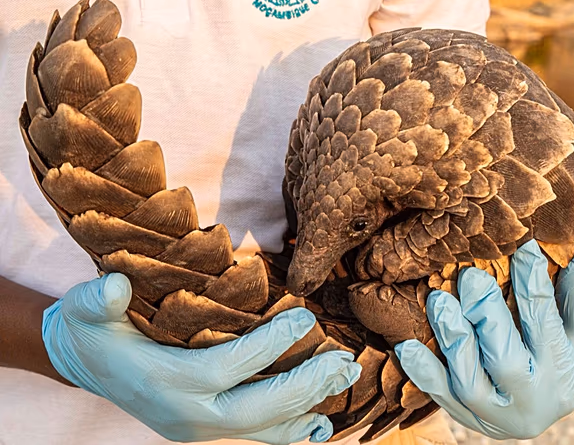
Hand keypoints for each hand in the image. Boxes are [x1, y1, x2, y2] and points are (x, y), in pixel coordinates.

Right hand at [42, 273, 360, 443]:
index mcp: (162, 382)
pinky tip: (321, 420)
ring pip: (262, 429)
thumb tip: (116, 286)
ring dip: (307, 406)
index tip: (305, 317)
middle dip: (302, 386)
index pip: (225, 368)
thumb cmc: (94, 330)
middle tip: (342, 360)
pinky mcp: (208, 429)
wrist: (87, 364)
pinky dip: (291, 430)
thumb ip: (97, 299)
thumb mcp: (85, 309)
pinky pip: (257, 436)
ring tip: (344, 378)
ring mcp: (198, 427)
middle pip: (254, 411)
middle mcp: (184, 414)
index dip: (267, 345)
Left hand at [394, 240, 573, 439]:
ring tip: (438, 300)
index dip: (533, 283)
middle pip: (506, 361)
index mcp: (564, 371)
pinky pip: (440, 398)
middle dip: (486, 315)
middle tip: (469, 276)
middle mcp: (532, 399)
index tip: (522, 246)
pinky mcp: (465, 417)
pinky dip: (422, 372)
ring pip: (470, 382)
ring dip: (452, 338)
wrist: (537, 411)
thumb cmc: (561, 358)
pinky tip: (406, 346)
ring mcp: (496, 413)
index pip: (546, 323)